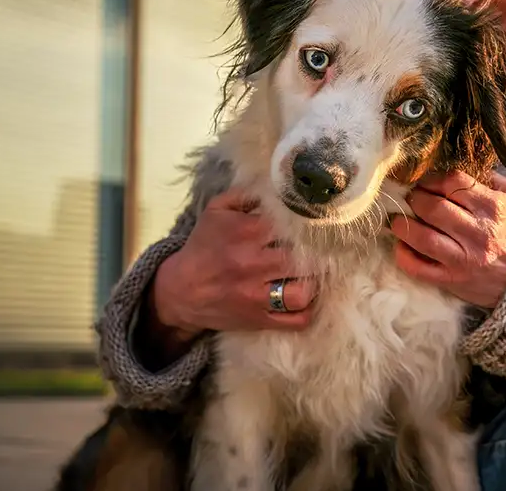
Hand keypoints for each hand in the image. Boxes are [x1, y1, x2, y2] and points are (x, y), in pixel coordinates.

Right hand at [150, 186, 318, 341]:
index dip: (311, 222)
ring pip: (304, 291)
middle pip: (304, 258)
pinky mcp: (260, 319)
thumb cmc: (204, 246)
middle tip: (327, 249)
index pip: (294, 224)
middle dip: (319, 252)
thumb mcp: (217, 210)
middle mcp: (254, 264)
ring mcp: (258, 295)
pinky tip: (307, 296)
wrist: (179, 291)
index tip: (321, 221)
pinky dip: (308, 310)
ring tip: (316, 273)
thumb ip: (248, 193)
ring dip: (315, 282)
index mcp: (247, 232)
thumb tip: (281, 185)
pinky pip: (297, 320)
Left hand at [388, 170, 505, 308]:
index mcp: (492, 207)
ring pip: (424, 238)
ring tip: (397, 220)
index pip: (453, 182)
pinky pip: (420, 268)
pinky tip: (402, 245)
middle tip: (409, 198)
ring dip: (403, 226)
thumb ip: (486, 178)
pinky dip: (404, 256)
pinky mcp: (452, 280)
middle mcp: (478, 232)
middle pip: (434, 207)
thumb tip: (454, 163)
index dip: (432, 179)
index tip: (424, 182)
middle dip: (415, 199)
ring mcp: (464, 258)